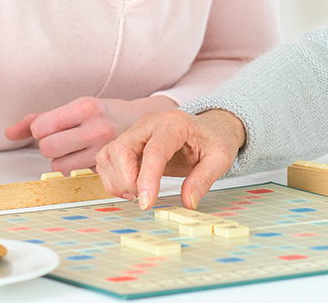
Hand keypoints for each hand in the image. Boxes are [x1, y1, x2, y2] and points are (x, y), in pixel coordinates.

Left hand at [4, 96, 177, 175]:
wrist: (141, 122)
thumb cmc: (104, 113)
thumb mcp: (77, 107)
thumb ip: (41, 118)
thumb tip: (9, 133)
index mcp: (86, 107)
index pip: (41, 127)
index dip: (40, 130)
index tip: (51, 128)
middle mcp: (96, 128)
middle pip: (47, 148)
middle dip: (49, 146)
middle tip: (62, 139)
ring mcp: (103, 149)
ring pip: (58, 166)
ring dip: (61, 159)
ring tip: (76, 149)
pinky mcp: (107, 166)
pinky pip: (73, 175)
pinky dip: (74, 168)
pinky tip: (85, 157)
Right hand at [95, 109, 245, 210]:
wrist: (211, 127)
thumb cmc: (215, 139)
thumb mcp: (220, 158)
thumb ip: (204, 179)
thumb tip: (189, 202)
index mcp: (175, 123)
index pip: (154, 150)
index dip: (148, 178)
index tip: (147, 203)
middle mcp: (150, 123)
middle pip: (122, 149)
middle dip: (128, 180)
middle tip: (146, 198)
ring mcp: (136, 131)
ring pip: (109, 155)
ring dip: (118, 181)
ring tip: (139, 193)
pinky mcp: (128, 141)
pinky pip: (107, 159)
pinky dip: (113, 178)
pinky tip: (131, 188)